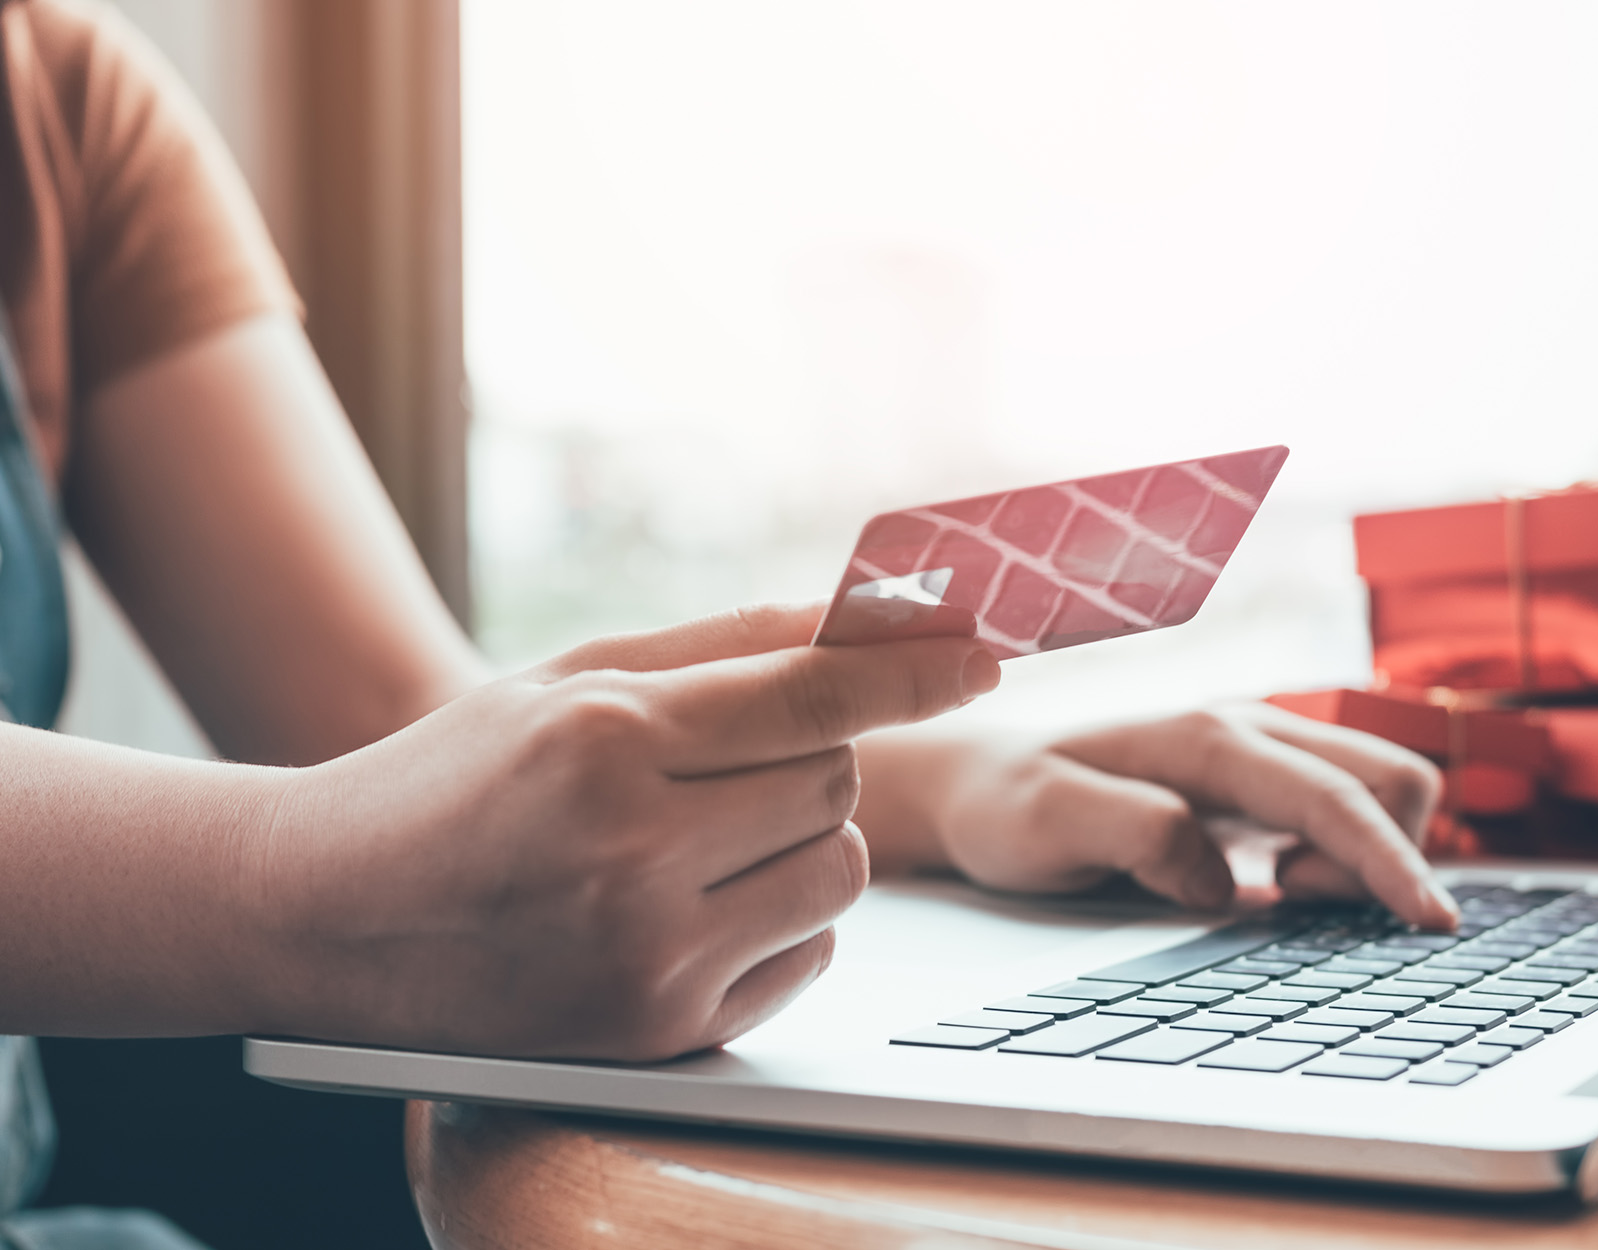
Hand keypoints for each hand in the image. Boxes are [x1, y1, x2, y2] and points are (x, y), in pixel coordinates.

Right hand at [246, 604, 1000, 1060]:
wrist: (334, 918)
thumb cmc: (462, 777)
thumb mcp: (574, 678)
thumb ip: (727, 643)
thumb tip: (869, 612)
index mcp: (608, 738)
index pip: (816, 696)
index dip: (915, 667)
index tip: (987, 649)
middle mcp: (634, 849)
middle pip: (836, 778)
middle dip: (807, 756)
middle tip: (720, 762)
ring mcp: (649, 953)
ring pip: (842, 867)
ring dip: (803, 838)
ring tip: (701, 836)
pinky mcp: (661, 1031)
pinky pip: (812, 954)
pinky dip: (783, 922)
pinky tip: (692, 906)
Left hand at [859, 703, 1455, 929]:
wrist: (978, 784)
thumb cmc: (1006, 805)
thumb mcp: (1042, 823)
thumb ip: (1131, 833)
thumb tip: (1220, 877)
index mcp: (1210, 738)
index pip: (1336, 797)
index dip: (1391, 863)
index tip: (1432, 926)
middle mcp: (1250, 729)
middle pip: (1394, 779)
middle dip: (1384, 854)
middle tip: (1288, 894)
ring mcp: (1263, 752)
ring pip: (1384, 789)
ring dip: (1368, 852)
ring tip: (1278, 885)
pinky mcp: (1264, 783)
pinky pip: (1353, 808)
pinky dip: (1351, 852)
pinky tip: (1280, 879)